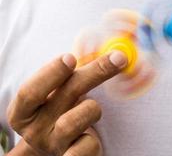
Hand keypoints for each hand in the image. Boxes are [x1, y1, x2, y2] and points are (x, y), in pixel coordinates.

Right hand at [6, 51, 126, 155]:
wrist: (59, 147)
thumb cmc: (58, 113)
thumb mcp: (57, 95)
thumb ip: (71, 77)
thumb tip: (109, 54)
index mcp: (23, 112)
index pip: (30, 92)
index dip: (51, 73)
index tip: (71, 57)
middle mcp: (34, 130)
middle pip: (64, 96)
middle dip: (95, 72)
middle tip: (118, 58)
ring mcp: (52, 146)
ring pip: (74, 122)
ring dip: (92, 109)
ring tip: (92, 109)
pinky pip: (87, 146)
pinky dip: (94, 139)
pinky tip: (93, 133)